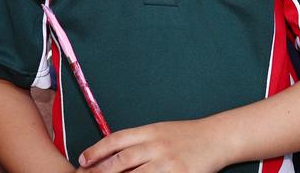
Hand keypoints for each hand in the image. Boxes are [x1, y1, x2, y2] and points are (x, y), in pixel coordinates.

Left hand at [78, 120, 229, 172]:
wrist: (217, 138)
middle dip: (100, 171)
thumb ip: (138, 141)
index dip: (97, 150)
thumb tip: (110, 154)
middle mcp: (156, 146)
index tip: (83, 160)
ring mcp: (167, 163)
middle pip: (121, 160)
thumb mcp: (161, 131)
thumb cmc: (187, 136)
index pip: (117, 139)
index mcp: (150, 131)